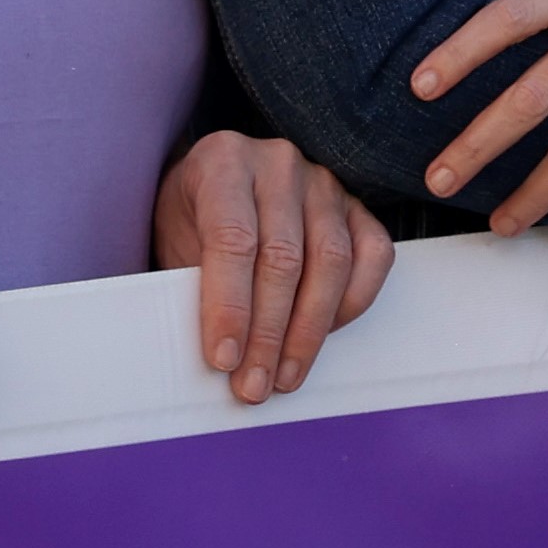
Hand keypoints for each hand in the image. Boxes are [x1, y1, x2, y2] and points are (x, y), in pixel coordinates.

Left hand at [159, 133, 396, 401]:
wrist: (220, 184)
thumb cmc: (193, 217)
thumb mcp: (175, 240)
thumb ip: (190, 285)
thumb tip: (217, 355)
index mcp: (223, 161)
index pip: (232, 239)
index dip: (229, 305)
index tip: (224, 359)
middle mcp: (278, 164)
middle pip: (283, 258)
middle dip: (267, 333)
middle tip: (253, 385)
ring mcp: (324, 183)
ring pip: (330, 261)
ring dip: (308, 331)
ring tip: (285, 375)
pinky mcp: (358, 207)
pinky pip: (373, 256)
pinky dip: (352, 303)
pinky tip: (325, 336)